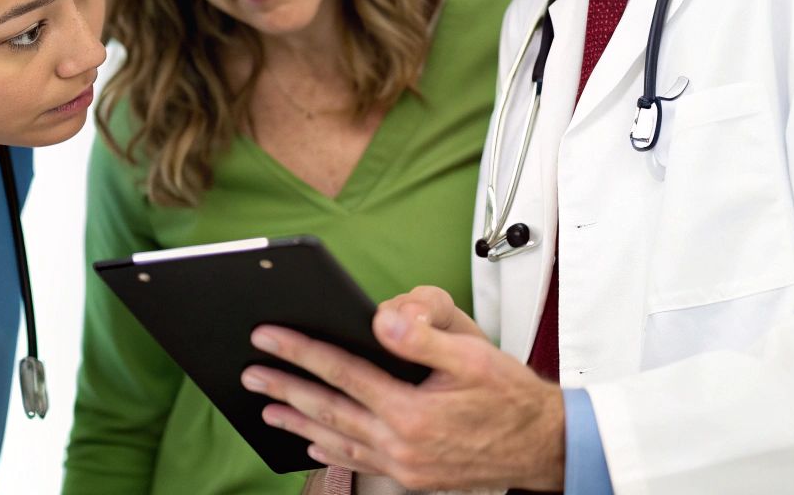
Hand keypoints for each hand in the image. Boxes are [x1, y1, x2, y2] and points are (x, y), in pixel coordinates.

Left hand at [242, 292, 563, 490]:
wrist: (543, 445)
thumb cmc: (510, 395)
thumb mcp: (472, 352)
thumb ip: (424, 334)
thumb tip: (381, 317)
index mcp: (412, 410)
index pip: (342, 373)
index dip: (300, 351)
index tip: (268, 336)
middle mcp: (402, 444)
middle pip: (328, 410)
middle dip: (284, 388)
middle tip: (250, 371)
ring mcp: (404, 465)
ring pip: (338, 440)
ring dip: (297, 423)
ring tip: (265, 408)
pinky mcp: (411, 476)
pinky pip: (360, 463)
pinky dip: (331, 452)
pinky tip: (313, 443)